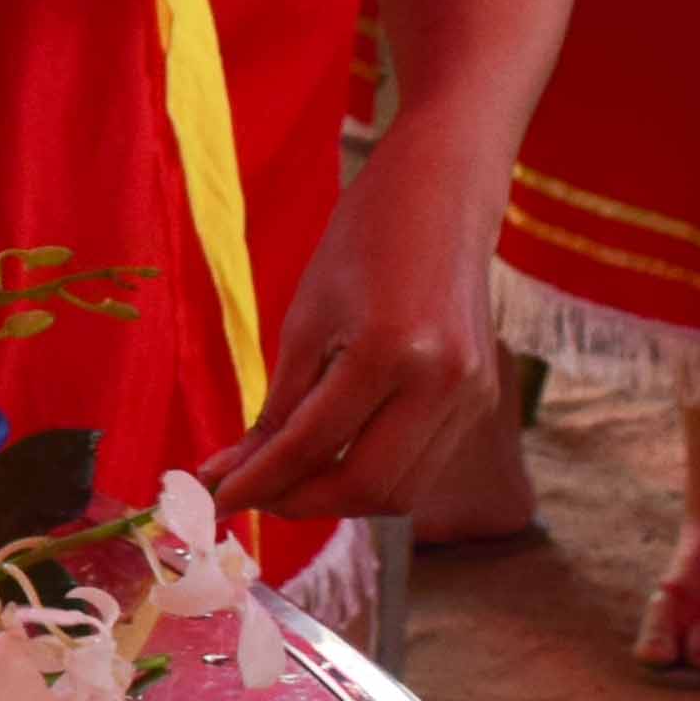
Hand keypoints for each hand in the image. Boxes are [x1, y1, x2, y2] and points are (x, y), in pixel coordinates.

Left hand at [202, 122, 505, 525]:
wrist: (442, 198)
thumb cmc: (363, 242)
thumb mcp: (305, 319)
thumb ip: (278, 406)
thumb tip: (233, 471)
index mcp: (392, 351)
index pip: (312, 444)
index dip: (258, 480)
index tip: (216, 496)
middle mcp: (443, 383)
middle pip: (364, 486)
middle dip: (297, 502)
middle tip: (248, 494)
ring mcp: (473, 397)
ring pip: (399, 491)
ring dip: (336, 499)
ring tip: (284, 481)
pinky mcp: (483, 402)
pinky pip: (422, 467)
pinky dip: (373, 478)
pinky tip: (332, 462)